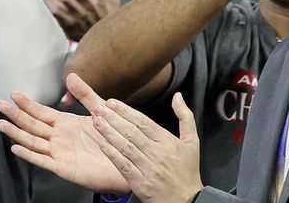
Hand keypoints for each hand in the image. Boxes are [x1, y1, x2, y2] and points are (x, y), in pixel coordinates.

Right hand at [0, 89, 127, 194]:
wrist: (129, 163)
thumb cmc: (115, 139)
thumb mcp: (100, 111)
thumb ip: (85, 94)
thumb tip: (71, 75)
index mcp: (66, 124)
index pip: (41, 112)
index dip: (27, 104)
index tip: (13, 94)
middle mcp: (59, 138)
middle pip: (32, 125)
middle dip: (16, 115)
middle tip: (1, 105)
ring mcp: (60, 153)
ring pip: (33, 142)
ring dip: (17, 133)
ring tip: (2, 124)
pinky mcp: (64, 168)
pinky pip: (43, 161)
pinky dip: (29, 155)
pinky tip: (16, 148)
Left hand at [68, 73, 203, 202]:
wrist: (187, 200)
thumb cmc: (187, 170)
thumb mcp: (192, 142)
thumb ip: (185, 116)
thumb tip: (178, 96)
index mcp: (167, 141)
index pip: (143, 122)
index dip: (126, 111)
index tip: (112, 102)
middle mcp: (158, 153)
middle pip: (132, 132)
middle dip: (113, 118)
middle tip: (98, 108)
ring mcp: (149, 168)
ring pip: (126, 147)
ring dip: (109, 133)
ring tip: (96, 121)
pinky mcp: (141, 182)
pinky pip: (124, 166)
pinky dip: (113, 155)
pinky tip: (102, 145)